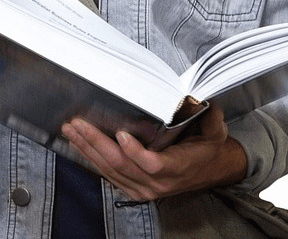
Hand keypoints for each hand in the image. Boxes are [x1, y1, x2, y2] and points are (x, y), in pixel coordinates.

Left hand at [61, 106, 247, 200]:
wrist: (208, 170)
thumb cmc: (206, 150)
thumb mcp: (215, 133)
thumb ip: (211, 118)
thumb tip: (206, 98)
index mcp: (176, 168)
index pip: (152, 164)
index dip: (134, 151)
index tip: (121, 134)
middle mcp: (157, 182)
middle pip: (121, 165)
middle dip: (96, 142)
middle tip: (79, 124)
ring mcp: (142, 188)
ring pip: (109, 170)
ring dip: (88, 149)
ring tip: (72, 131)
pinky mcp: (133, 188)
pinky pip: (108, 175)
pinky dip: (91, 158)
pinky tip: (80, 145)